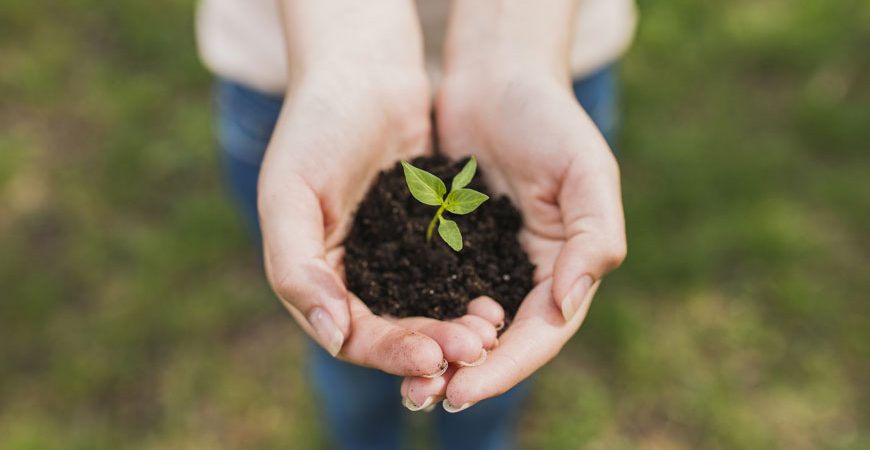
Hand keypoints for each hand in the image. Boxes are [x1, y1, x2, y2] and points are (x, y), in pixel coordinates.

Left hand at [403, 70, 625, 408]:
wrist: (496, 77)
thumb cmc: (548, 117)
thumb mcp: (586, 170)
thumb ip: (593, 238)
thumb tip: (567, 306)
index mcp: (566, 266)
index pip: (542, 332)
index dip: (507, 365)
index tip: (464, 388)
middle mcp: (526, 274)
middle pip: (501, 341)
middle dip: (466, 373)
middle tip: (423, 397)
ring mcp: (485, 263)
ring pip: (461, 325)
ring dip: (436, 356)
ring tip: (404, 382)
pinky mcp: (447, 248)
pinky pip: (430, 291)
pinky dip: (414, 316)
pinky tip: (385, 333)